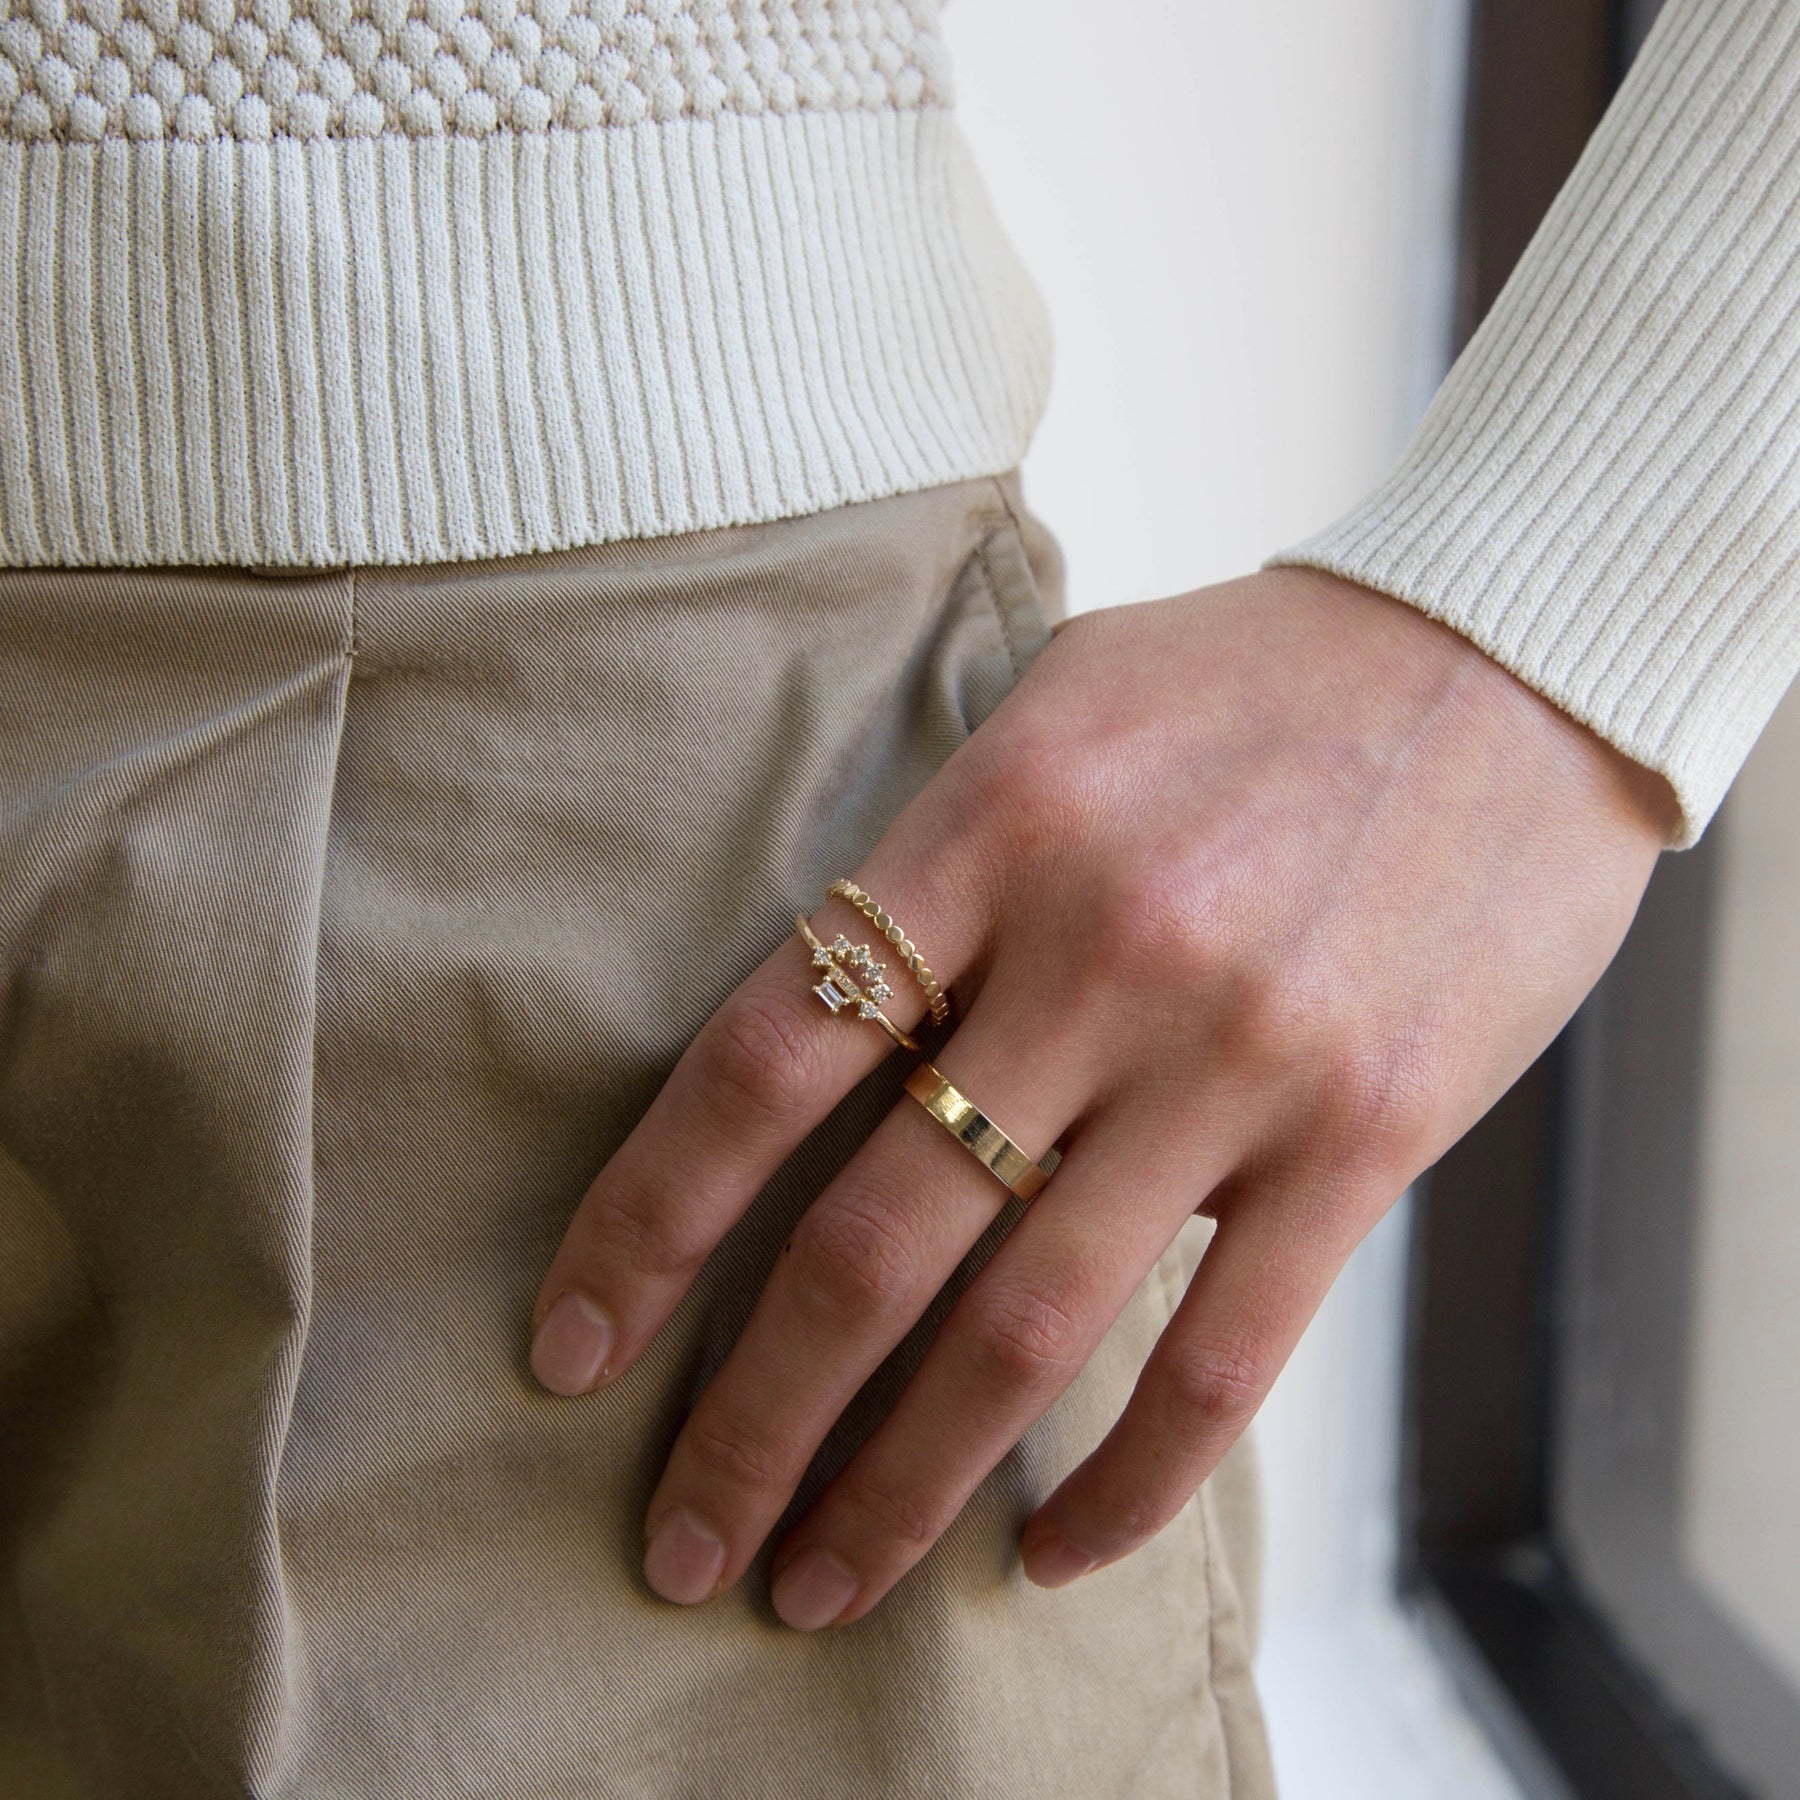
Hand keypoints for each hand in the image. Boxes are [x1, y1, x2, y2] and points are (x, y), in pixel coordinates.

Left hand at [527, 565, 1674, 1628]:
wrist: (1516, 666)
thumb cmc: (1258, 678)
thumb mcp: (1057, 704)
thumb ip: (939, 856)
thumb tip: (834, 1012)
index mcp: (995, 823)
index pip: (765, 1060)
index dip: (649, 1223)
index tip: (572, 1345)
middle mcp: (1103, 951)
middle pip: (871, 1236)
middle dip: (751, 1418)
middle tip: (677, 1539)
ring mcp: (1236, 1057)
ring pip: (1027, 1328)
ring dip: (900, 1485)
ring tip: (815, 1584)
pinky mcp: (1363, 1137)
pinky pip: (1223, 1360)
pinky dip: (1125, 1484)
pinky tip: (1048, 1551)